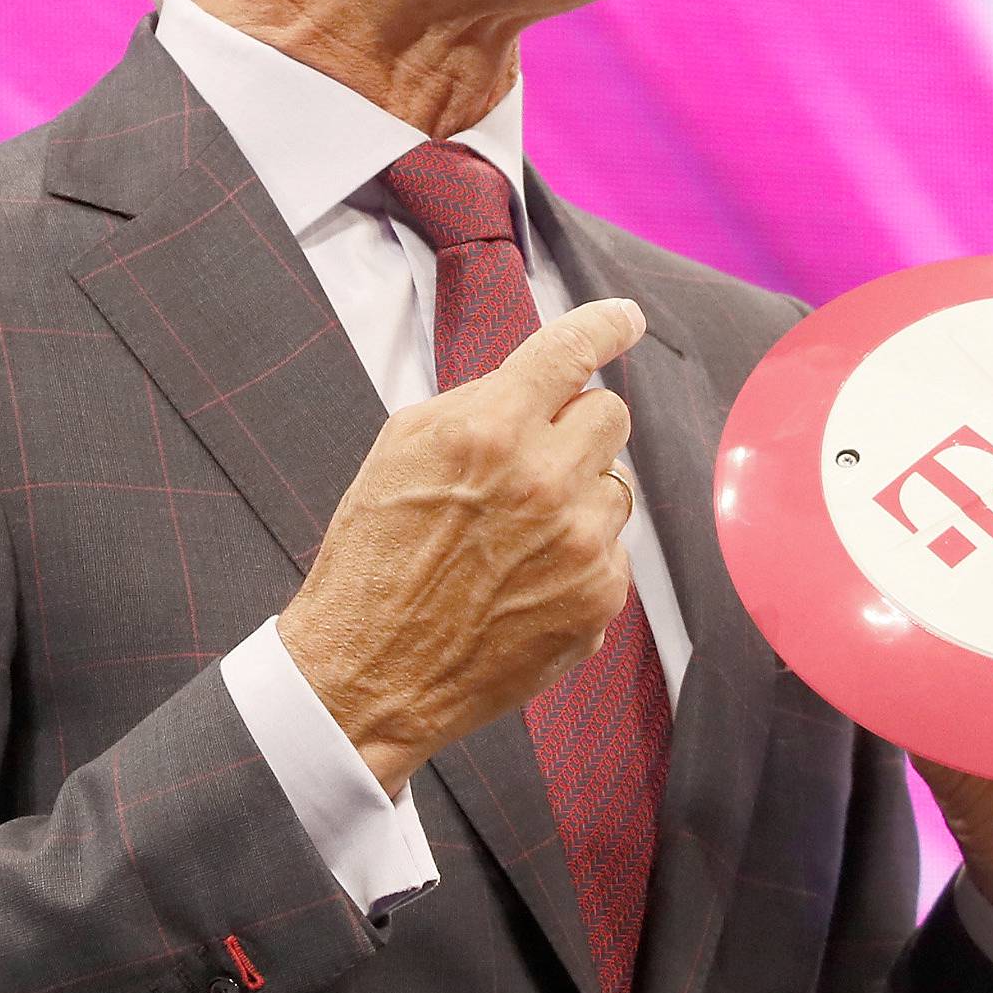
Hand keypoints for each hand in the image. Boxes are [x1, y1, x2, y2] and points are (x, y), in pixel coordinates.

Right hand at [277, 297, 645, 797]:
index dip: (606, 325)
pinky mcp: (598, 601)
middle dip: (575, 425)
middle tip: (535, 455)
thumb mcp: (401, 447)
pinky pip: (612, 549)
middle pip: (610, 413)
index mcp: (490, 431)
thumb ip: (477, 402)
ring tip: (518, 532)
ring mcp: (579, 546)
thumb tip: (537, 382)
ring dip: (579, 494)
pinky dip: (579, 555)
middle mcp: (545, 482)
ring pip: (617, 484)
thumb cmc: (374, 555)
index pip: (571, 352)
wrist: (368, 673)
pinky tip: (525, 578)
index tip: (625, 319)